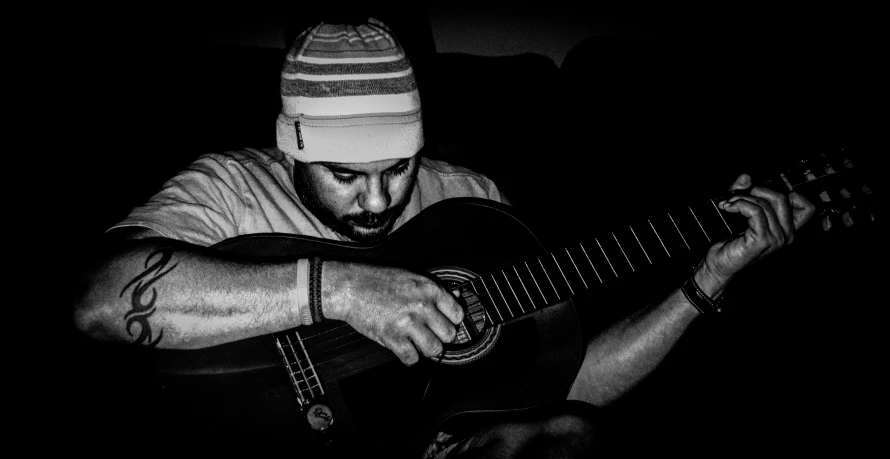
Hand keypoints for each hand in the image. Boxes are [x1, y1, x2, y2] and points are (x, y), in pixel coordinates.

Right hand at [320, 261, 463, 365]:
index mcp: (428, 289)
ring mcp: (408, 323)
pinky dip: (410, 358)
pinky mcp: (392, 337)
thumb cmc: (377, 280)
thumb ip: (434, 289)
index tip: (446, 323)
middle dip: (441, 337)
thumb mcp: (411, 277)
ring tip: (419, 343)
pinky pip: (412, 358)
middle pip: (449, 334)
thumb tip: (455, 296)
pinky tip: (405, 349)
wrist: (350, 287)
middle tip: (431, 334)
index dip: (452, 321)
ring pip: (435, 349)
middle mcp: (421, 306)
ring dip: (428, 349)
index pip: (457, 313)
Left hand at [697, 174, 815, 295]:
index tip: (762, 194)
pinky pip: (754, 211)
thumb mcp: (742, 213)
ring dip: (742, 197)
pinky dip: (739, 204)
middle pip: (784, 198)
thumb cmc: (731, 243)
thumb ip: (746, 193)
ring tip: (728, 203)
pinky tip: (727, 207)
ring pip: (765, 203)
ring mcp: (776, 239)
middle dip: (758, 190)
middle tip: (738, 195)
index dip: (788, 193)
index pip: (807, 206)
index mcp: (788, 230)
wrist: (719, 266)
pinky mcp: (762, 240)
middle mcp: (787, 235)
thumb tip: (745, 176)